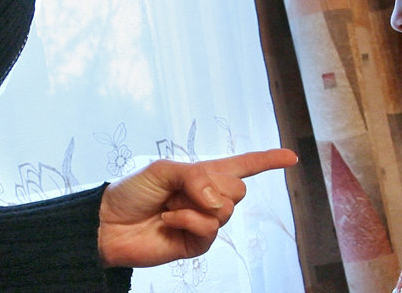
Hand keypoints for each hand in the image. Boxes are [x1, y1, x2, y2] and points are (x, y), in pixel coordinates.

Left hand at [97, 148, 297, 267]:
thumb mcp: (164, 169)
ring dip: (195, 205)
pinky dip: (187, 220)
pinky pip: (209, 229)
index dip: (268, 160)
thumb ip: (196, 177)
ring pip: (226, 210)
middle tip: (182, 189)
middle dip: (214, 186)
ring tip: (170, 206)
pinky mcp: (197, 244)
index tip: (292, 157)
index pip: (244, 165)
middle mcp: (210, 198)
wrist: (109, 224)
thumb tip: (218, 200)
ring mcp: (205, 222)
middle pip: (240, 189)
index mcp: (205, 174)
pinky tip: (168, 220)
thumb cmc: (133, 191)